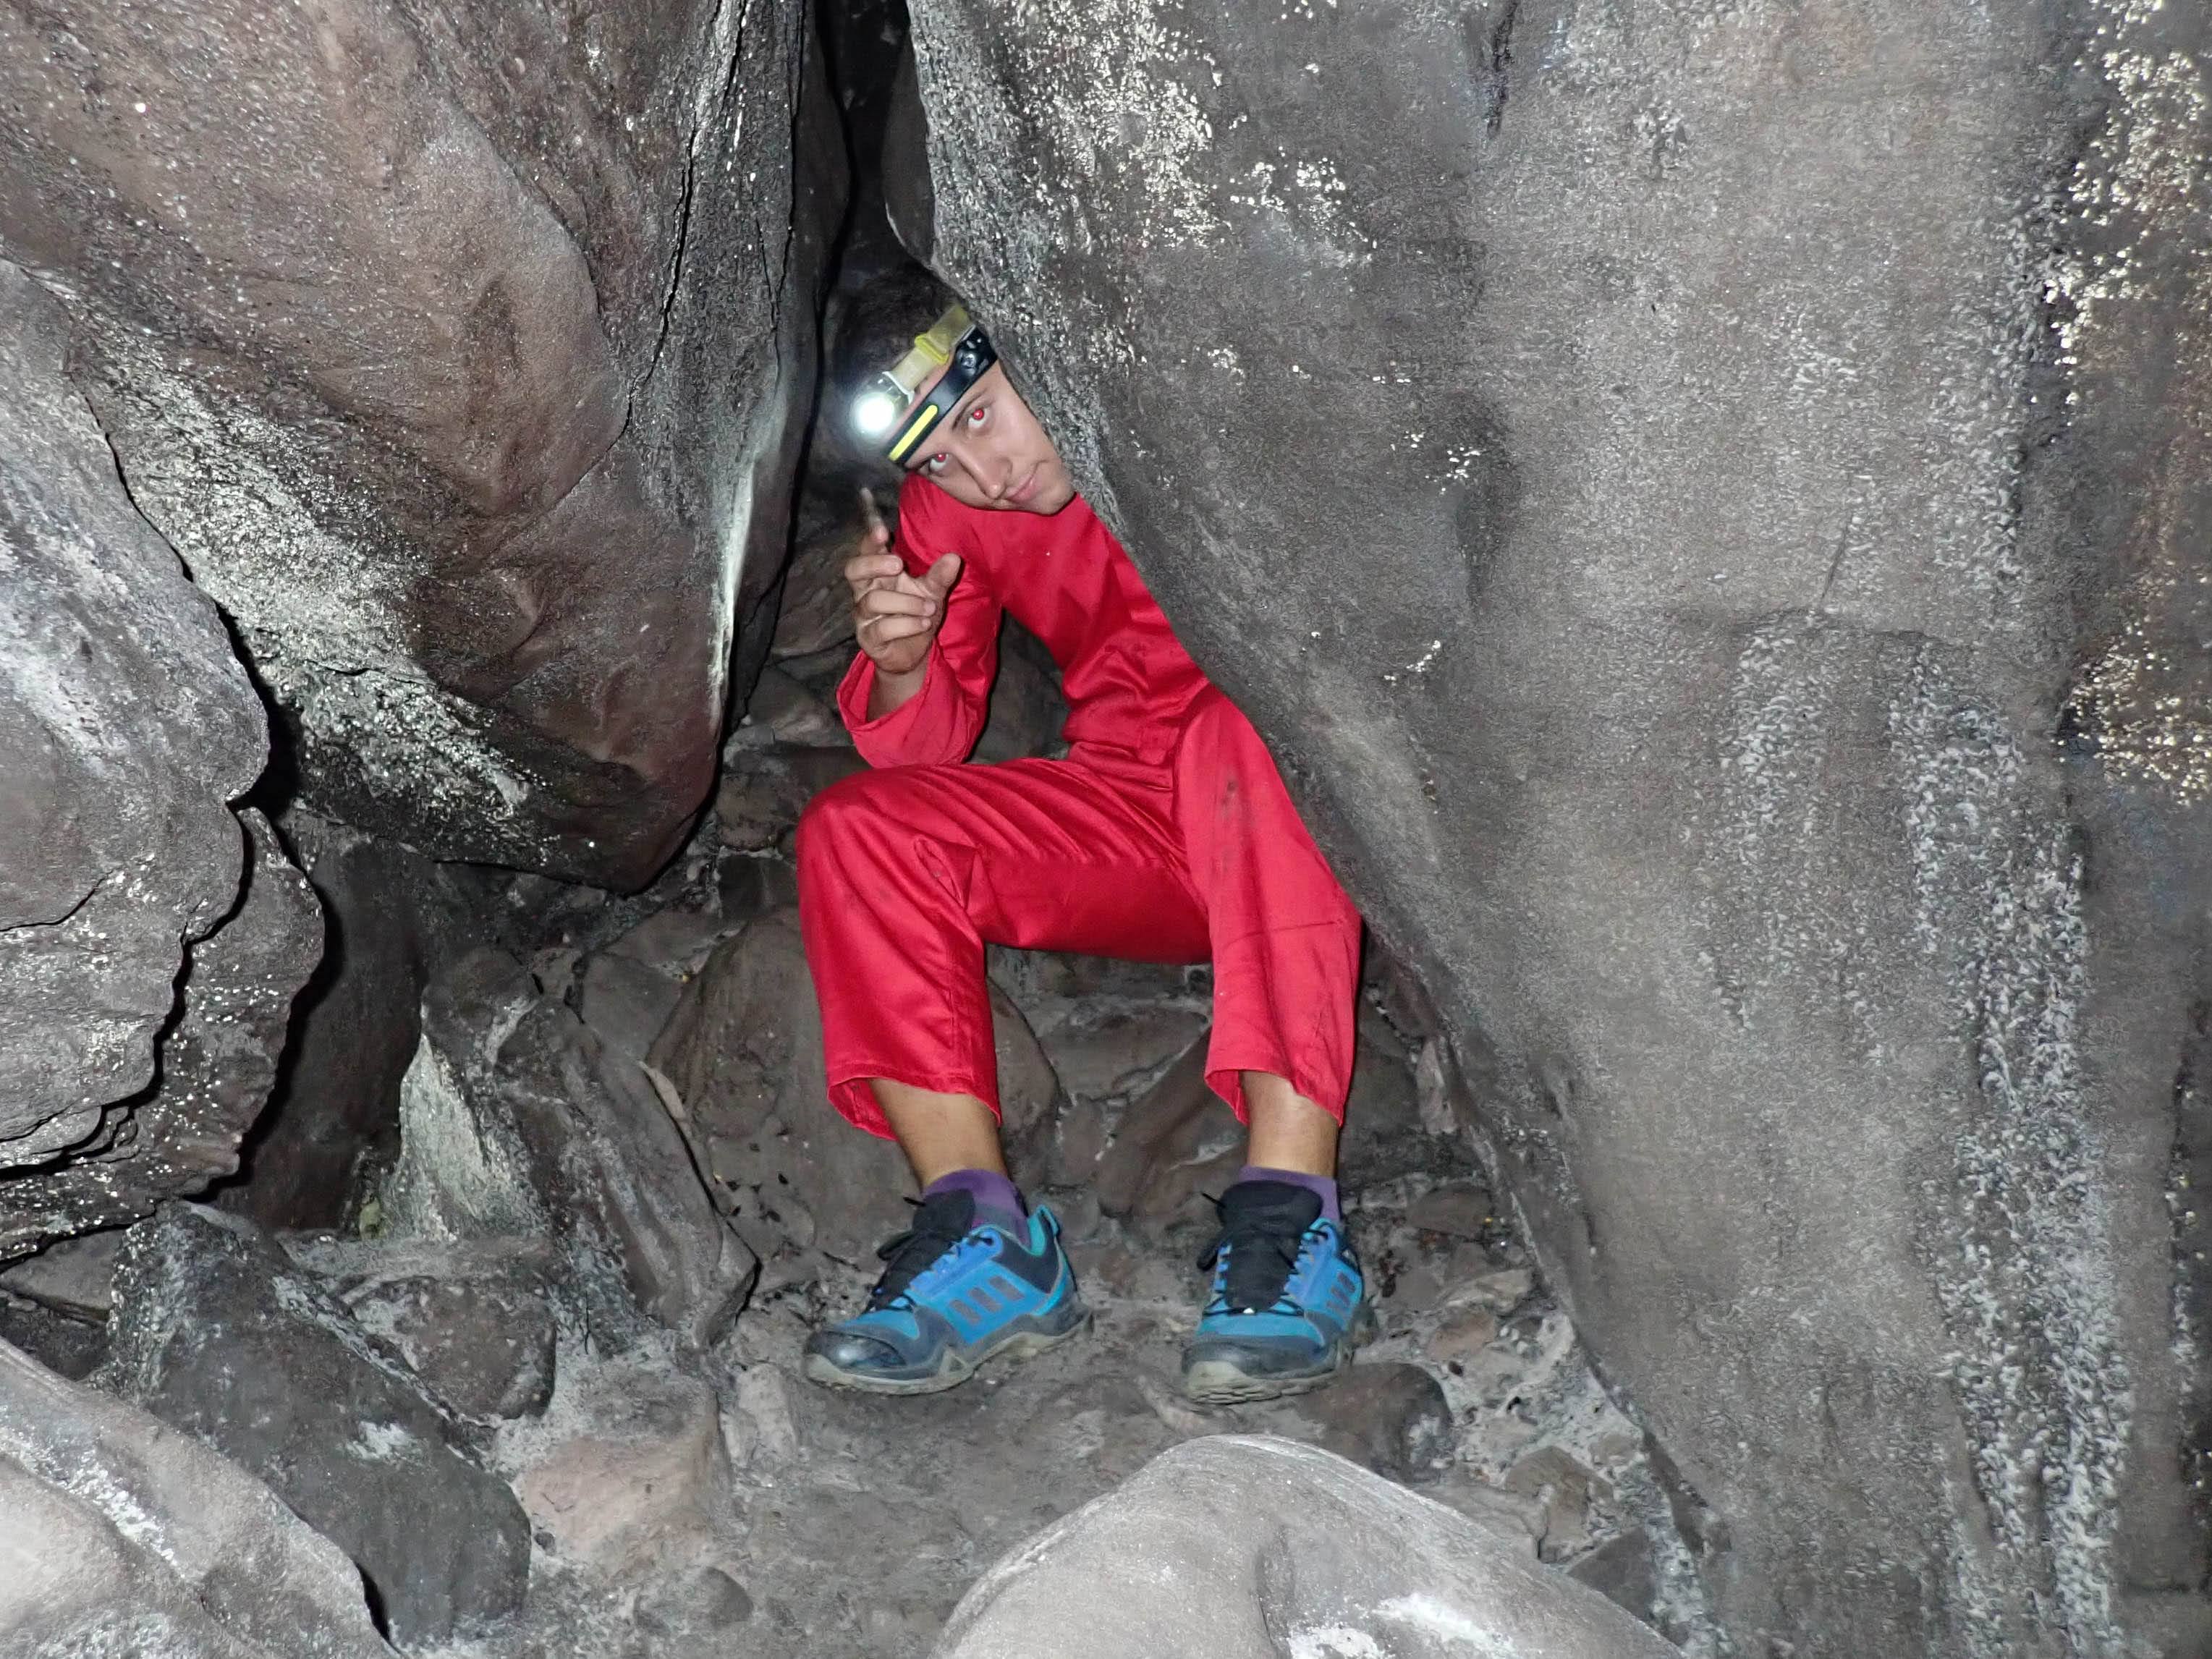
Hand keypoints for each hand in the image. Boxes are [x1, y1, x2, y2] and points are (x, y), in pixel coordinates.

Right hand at [845, 517, 962, 681]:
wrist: (913, 653)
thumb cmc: (917, 614)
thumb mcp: (932, 593)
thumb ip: (940, 577)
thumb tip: (954, 558)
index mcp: (879, 575)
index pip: (867, 552)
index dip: (870, 539)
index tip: (881, 530)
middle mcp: (866, 592)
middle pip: (853, 570)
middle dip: (874, 564)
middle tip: (898, 564)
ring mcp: (864, 616)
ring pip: (873, 601)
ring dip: (906, 603)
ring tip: (930, 608)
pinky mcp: (868, 638)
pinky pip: (881, 628)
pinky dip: (906, 624)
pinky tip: (923, 623)